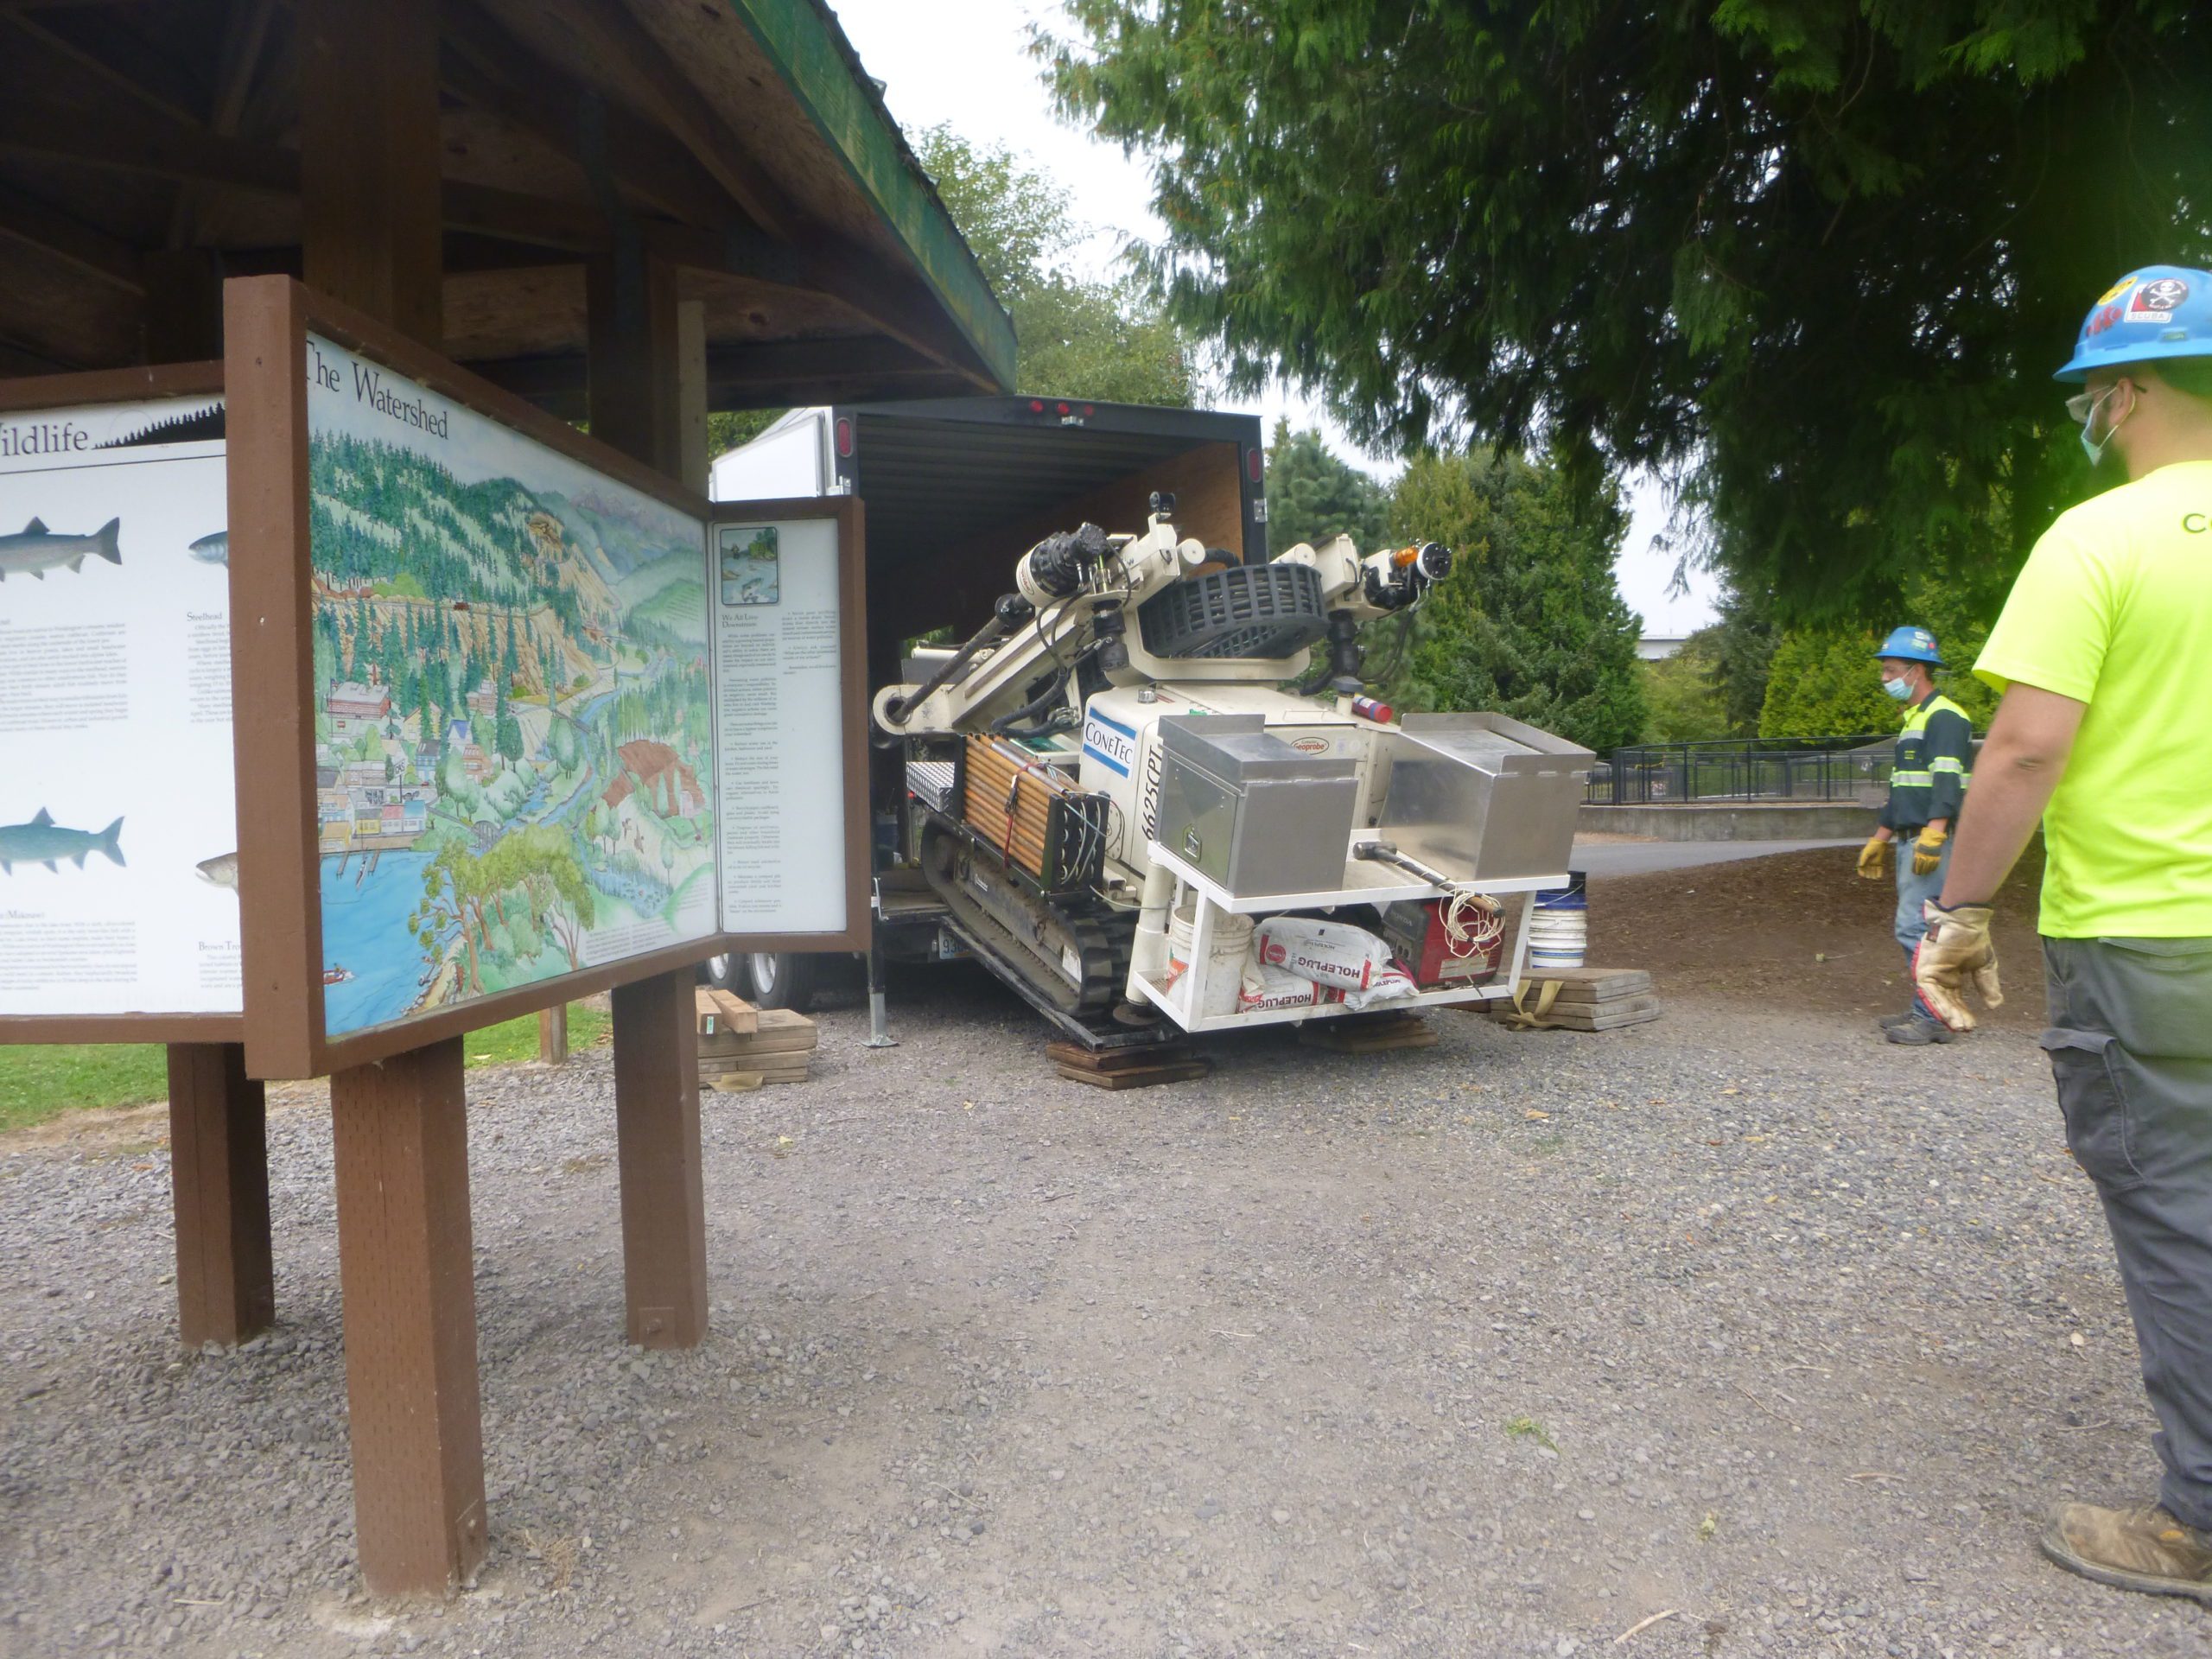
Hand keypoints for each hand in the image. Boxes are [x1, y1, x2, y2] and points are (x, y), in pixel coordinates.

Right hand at [1856, 835, 1890, 880]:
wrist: (1879, 843)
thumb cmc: (1871, 847)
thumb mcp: (1866, 853)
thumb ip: (1863, 859)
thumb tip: (1860, 866)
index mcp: (1863, 860)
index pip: (1861, 868)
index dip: (1861, 872)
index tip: (1863, 875)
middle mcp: (1868, 862)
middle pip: (1867, 870)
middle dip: (1868, 874)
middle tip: (1869, 877)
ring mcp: (1874, 862)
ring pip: (1873, 870)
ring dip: (1873, 874)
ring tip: (1874, 878)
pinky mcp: (1879, 862)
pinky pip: (1879, 869)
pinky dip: (1879, 873)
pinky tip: (1879, 877)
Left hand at [1912, 823, 1948, 875]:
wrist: (1932, 837)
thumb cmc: (1922, 841)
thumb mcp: (1916, 846)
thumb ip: (1915, 853)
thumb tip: (1914, 859)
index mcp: (1918, 854)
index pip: (1915, 864)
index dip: (1915, 869)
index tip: (1914, 872)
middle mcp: (1924, 857)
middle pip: (1922, 867)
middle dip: (1920, 871)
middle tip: (1919, 874)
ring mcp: (1931, 857)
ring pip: (1928, 867)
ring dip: (1926, 871)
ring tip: (1925, 873)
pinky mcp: (1937, 857)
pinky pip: (1935, 864)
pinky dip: (1933, 868)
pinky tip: (1931, 870)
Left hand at [1914, 901, 2001, 1030]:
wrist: (1966, 922)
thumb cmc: (1973, 939)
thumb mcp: (1984, 967)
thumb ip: (1987, 985)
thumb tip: (1995, 1006)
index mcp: (1952, 976)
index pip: (1956, 999)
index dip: (1963, 1012)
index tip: (1972, 1025)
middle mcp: (1939, 977)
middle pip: (1946, 1002)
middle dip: (1956, 1016)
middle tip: (1965, 1029)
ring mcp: (1929, 973)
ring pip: (1937, 999)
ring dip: (1948, 1013)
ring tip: (1959, 1026)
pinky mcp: (1923, 970)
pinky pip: (1929, 992)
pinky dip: (1939, 1003)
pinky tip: (1949, 1015)